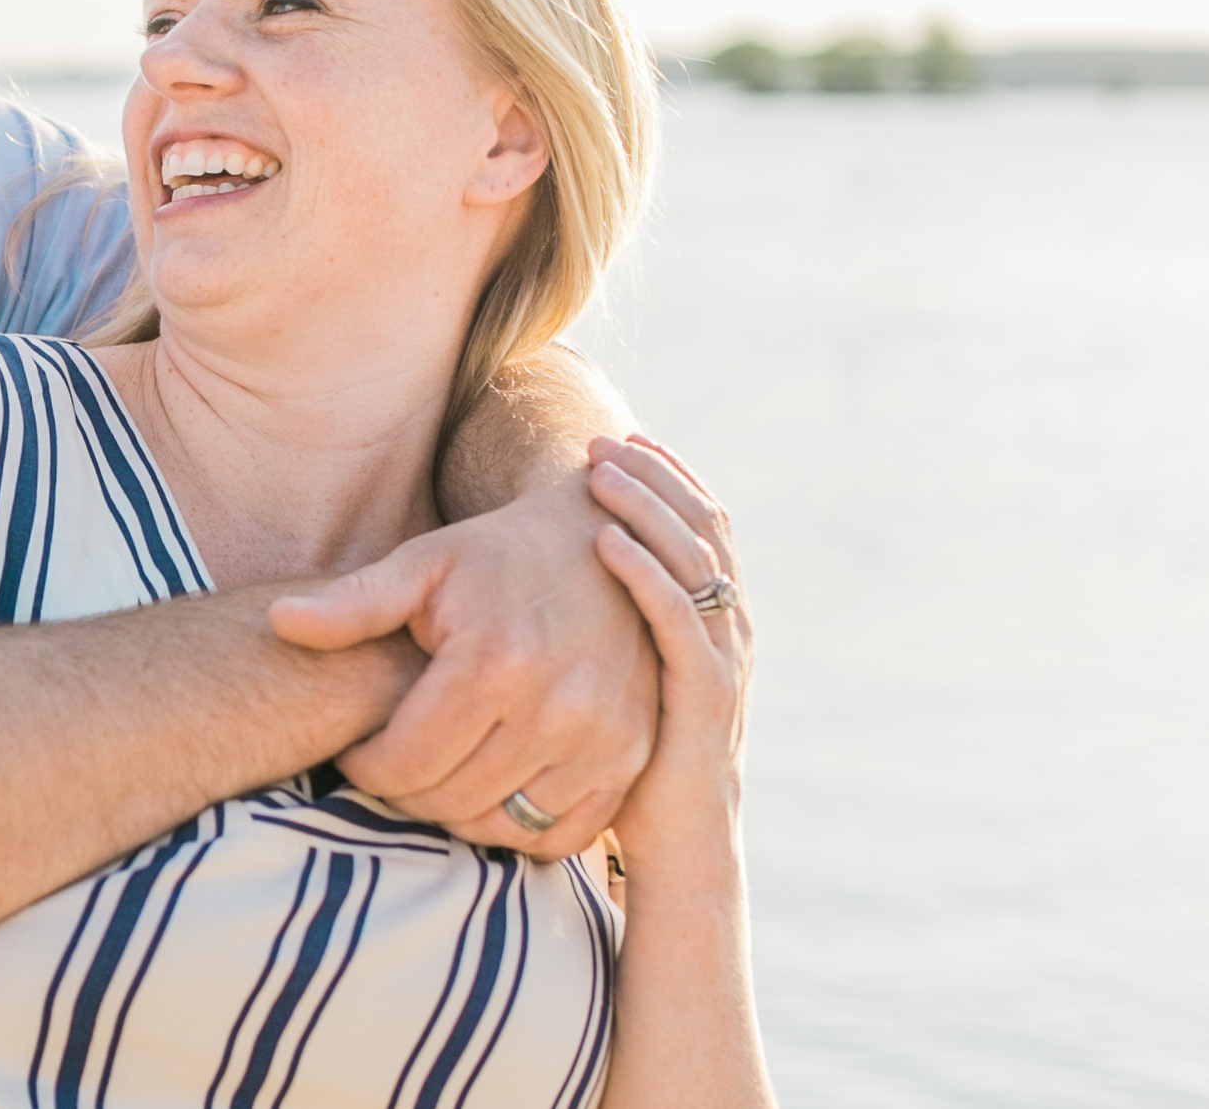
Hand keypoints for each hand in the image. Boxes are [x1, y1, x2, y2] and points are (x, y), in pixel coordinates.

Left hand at [268, 461, 661, 857]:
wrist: (600, 542)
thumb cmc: (496, 556)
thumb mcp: (423, 564)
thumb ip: (352, 603)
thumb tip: (278, 622)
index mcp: (494, 660)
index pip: (406, 762)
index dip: (365, 768)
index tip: (355, 751)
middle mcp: (555, 707)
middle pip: (450, 800)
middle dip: (404, 793)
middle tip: (389, 768)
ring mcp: (602, 738)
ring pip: (502, 824)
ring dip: (456, 815)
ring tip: (434, 778)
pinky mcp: (633, 758)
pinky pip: (562, 834)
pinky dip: (519, 829)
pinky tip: (488, 795)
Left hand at [588, 438, 752, 859]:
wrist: (677, 843)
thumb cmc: (633, 756)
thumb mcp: (623, 674)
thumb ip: (612, 622)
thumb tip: (561, 562)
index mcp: (710, 619)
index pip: (699, 529)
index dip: (665, 481)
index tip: (616, 442)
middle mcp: (725, 632)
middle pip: (701, 531)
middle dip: (653, 480)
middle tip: (599, 443)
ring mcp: (721, 663)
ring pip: (694, 564)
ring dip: (648, 510)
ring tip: (599, 473)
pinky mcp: (705, 700)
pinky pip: (680, 623)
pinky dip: (646, 574)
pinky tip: (605, 543)